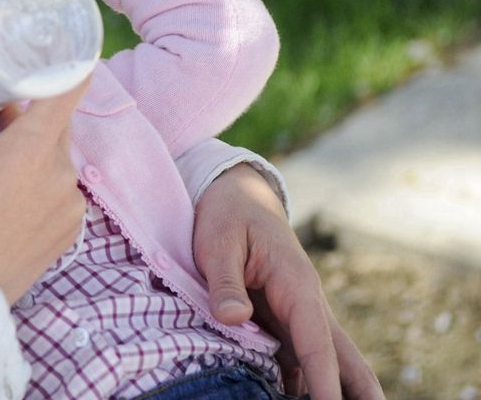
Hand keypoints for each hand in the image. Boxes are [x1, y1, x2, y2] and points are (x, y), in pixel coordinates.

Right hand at [0, 51, 88, 303]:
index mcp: (30, 151)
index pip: (69, 88)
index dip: (66, 62)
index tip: (52, 46)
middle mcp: (60, 174)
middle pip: (55, 122)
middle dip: (27, 110)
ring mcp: (69, 206)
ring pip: (55, 157)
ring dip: (29, 149)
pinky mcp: (69, 232)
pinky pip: (58, 190)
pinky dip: (37, 182)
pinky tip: (3, 192)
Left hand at [194, 164, 384, 399]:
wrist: (236, 197)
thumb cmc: (228, 217)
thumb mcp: (218, 242)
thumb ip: (225, 281)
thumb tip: (233, 318)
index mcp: (297, 286)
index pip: (317, 342)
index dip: (326, 380)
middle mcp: (306, 306)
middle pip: (342, 358)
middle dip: (359, 392)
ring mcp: (297, 317)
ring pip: (325, 362)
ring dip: (331, 390)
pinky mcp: (281, 323)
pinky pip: (298, 359)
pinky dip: (302, 384)